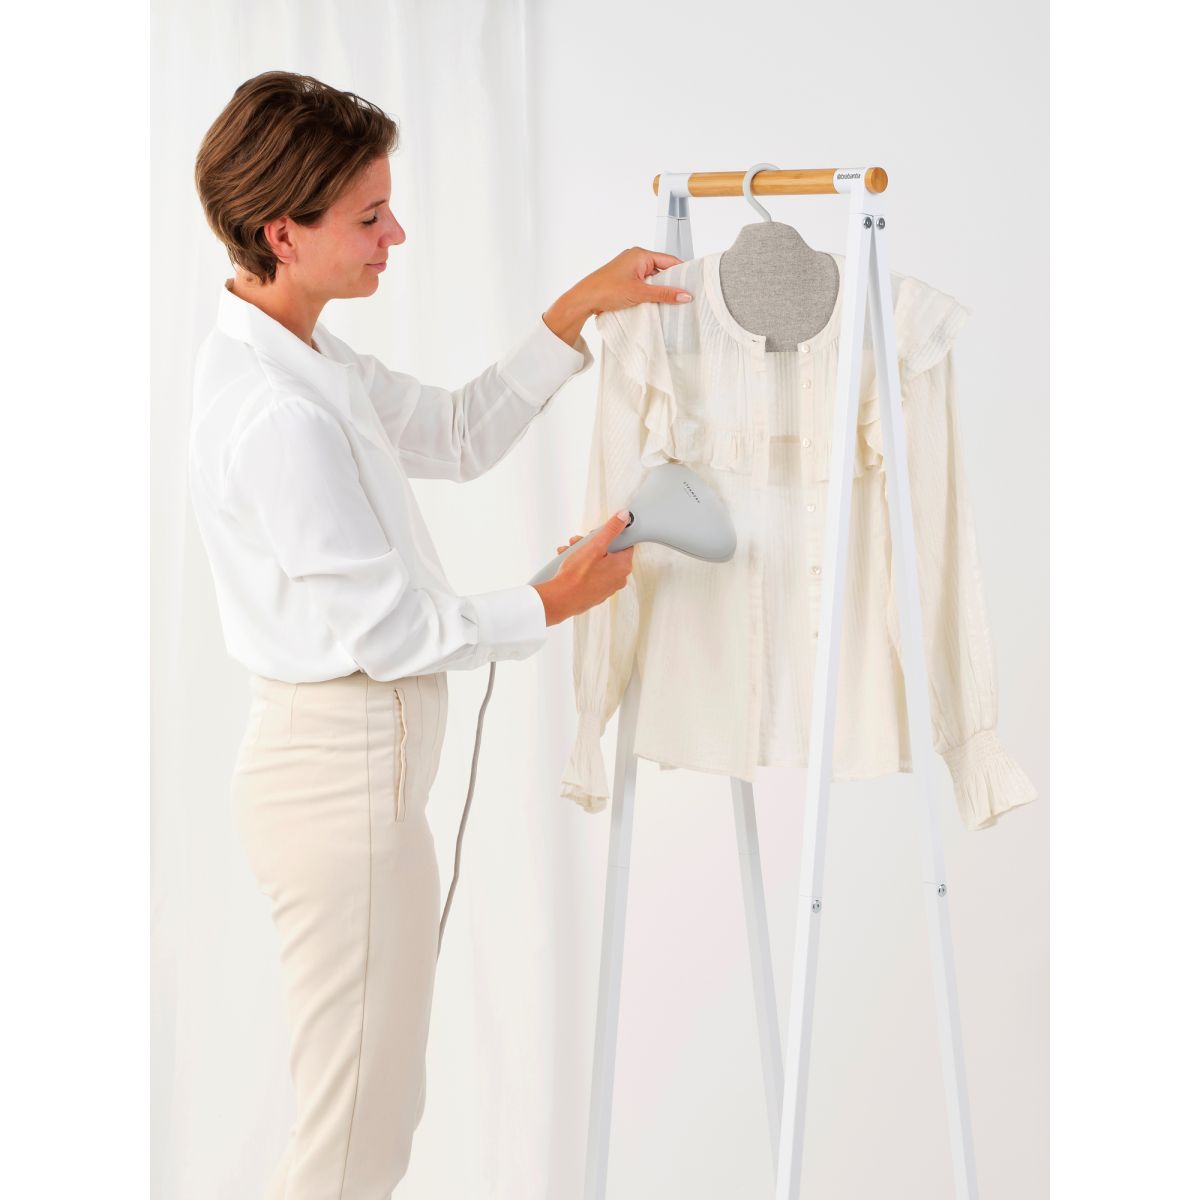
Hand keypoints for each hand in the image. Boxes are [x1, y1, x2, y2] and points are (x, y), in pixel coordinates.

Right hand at [533, 512, 634, 625]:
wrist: (560, 599)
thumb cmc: (577, 576)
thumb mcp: (594, 546)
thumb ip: (611, 530)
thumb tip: (623, 517)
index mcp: (623, 566)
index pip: (624, 543)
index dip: (610, 535)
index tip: (599, 534)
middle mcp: (619, 578)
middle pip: (609, 552)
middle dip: (591, 544)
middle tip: (578, 542)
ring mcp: (607, 587)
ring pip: (598, 563)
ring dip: (583, 554)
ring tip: (569, 552)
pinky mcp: (596, 593)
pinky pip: (591, 575)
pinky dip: (581, 568)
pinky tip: (568, 564)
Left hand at [542, 247, 690, 345]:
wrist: (584, 299)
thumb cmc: (605, 290)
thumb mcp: (640, 293)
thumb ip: (664, 294)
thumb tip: (684, 295)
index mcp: (640, 254)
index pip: (670, 261)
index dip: (682, 273)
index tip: (692, 285)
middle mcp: (635, 258)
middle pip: (662, 269)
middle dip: (671, 283)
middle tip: (682, 296)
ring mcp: (629, 268)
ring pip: (653, 278)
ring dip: (659, 289)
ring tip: (669, 301)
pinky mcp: (625, 279)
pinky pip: (644, 283)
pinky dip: (650, 292)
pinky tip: (653, 302)